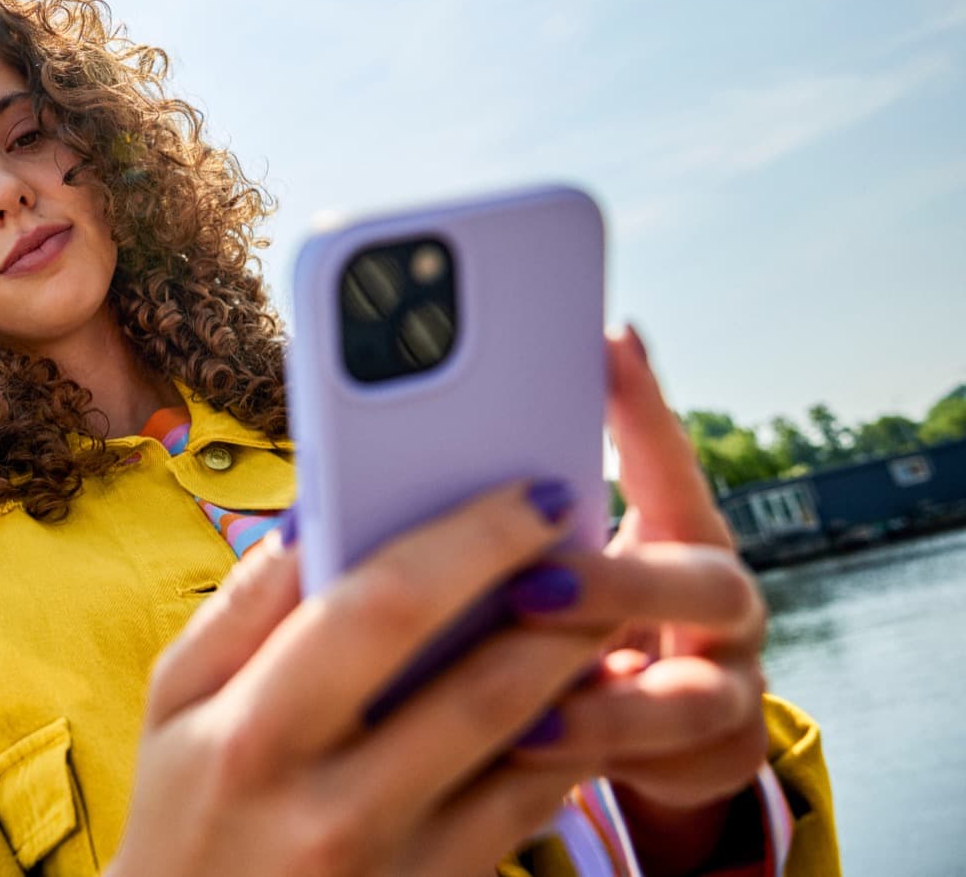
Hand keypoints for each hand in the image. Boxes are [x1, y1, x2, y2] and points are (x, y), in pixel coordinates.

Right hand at [110, 471, 757, 876]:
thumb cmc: (181, 814)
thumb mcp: (171, 706)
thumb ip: (242, 605)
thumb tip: (318, 512)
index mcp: (253, 732)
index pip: (384, 608)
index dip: (473, 540)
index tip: (532, 493)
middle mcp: (332, 806)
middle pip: (484, 681)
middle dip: (563, 601)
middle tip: (600, 541)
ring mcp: (397, 864)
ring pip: (530, 749)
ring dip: (583, 668)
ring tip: (607, 608)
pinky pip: (531, 812)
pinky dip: (572, 742)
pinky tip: (581, 695)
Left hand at [506, 328, 769, 875]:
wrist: (644, 729)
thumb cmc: (567, 615)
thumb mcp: (547, 560)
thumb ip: (504, 519)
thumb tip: (379, 463)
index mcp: (675, 529)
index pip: (667, 457)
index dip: (644, 405)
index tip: (606, 342)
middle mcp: (719, 600)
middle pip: (702, 580)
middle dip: (614, 582)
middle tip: (528, 580)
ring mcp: (728, 681)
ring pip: (691, 696)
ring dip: (603, 701)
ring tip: (518, 707)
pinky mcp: (716, 758)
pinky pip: (666, 766)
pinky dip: (595, 758)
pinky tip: (525, 751)